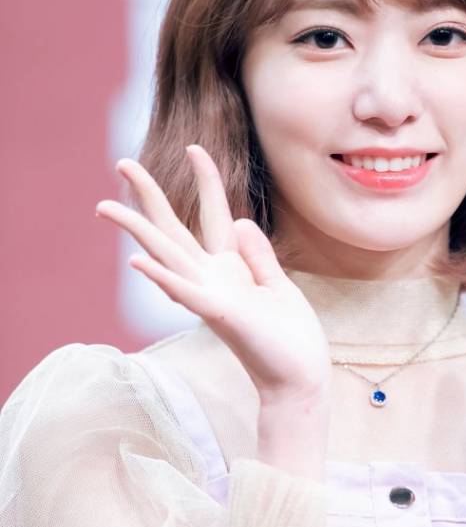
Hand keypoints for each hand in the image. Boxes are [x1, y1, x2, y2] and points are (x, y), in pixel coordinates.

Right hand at [95, 145, 332, 402]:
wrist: (300, 378)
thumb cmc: (290, 338)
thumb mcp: (279, 285)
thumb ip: (258, 255)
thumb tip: (238, 220)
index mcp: (232, 268)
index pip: (214, 214)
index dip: (206, 180)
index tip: (196, 148)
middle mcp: (213, 278)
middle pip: (174, 229)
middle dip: (149, 196)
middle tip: (121, 162)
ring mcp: (212, 296)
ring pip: (168, 256)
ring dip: (138, 231)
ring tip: (105, 206)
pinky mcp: (220, 315)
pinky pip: (186, 293)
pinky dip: (163, 278)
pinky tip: (137, 261)